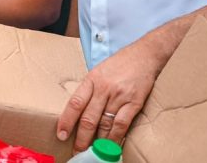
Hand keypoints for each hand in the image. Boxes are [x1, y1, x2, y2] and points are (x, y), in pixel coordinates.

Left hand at [56, 36, 165, 151]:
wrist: (144, 55)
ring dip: (98, 142)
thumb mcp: (99, 71)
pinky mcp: (134, 102)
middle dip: (82, 138)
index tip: (61, 135)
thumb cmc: (119, 63)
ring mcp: (119, 96)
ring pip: (105, 124)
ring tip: (93, 152)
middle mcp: (104, 88)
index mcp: (92, 79)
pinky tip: (110, 146)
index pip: (75, 103)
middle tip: (77, 151)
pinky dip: (115, 138)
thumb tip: (79, 112)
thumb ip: (89, 89)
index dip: (67, 121)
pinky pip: (122, 124)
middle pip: (89, 118)